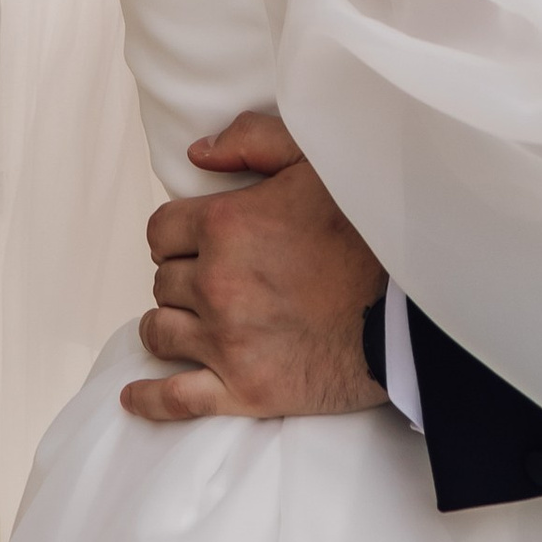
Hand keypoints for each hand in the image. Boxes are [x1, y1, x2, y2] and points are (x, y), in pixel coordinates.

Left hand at [121, 111, 384, 423]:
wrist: (407, 309)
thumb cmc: (364, 229)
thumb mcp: (314, 161)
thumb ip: (250, 141)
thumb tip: (195, 153)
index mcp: (224, 226)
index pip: (160, 230)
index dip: (176, 234)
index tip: (194, 240)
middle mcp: (214, 285)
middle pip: (163, 280)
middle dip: (181, 276)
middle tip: (212, 278)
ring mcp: (225, 342)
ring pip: (160, 332)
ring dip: (169, 323)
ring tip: (185, 322)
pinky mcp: (243, 391)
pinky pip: (176, 400)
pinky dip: (149, 399)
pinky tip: (134, 396)